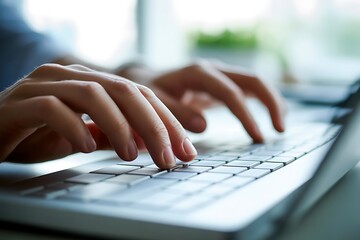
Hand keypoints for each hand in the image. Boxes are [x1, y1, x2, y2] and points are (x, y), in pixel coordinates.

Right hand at [0, 64, 196, 168]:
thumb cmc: (36, 134)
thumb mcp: (83, 137)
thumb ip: (112, 136)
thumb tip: (148, 143)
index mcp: (91, 82)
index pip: (139, 95)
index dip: (166, 121)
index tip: (184, 149)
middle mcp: (71, 76)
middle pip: (124, 91)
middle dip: (153, 125)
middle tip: (169, 156)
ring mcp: (45, 85)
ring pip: (93, 95)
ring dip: (119, 126)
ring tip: (132, 155)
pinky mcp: (21, 101)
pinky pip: (52, 109)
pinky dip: (74, 128)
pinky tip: (86, 148)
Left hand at [120, 60, 285, 141]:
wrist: (145, 80)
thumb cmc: (149, 92)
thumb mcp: (155, 102)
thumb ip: (176, 113)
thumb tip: (204, 126)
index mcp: (198, 73)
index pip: (230, 93)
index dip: (246, 115)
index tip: (257, 138)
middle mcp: (213, 70)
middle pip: (252, 79)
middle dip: (270, 102)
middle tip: (280, 129)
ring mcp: (219, 75)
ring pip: (254, 82)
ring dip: (271, 100)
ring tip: (281, 125)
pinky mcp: (222, 83)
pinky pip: (248, 89)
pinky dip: (262, 101)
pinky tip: (271, 116)